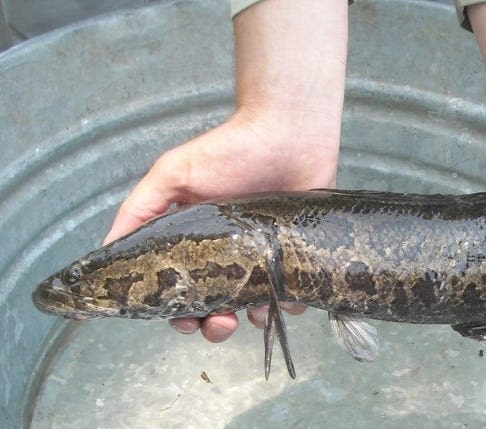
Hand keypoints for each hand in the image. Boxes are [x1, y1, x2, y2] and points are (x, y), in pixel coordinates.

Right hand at [104, 109, 338, 341]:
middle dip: (214, 324)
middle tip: (220, 322)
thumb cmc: (231, 150)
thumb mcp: (174, 173)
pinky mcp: (294, 253)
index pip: (182, 287)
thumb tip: (106, 249)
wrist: (290, 132)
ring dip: (251, 318)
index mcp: (197, 239)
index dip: (178, 309)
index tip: (184, 319)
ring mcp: (263, 255)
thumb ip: (141, 209)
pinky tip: (284, 297)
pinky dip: (287, 302)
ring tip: (253, 311)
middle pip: (218, 305)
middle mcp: (229, 251)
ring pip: (254, 306)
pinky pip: (292, 293)